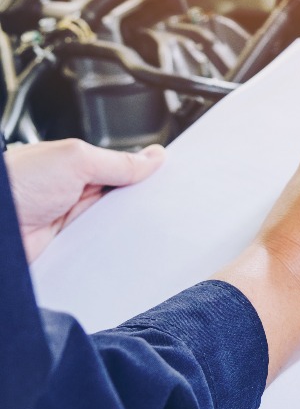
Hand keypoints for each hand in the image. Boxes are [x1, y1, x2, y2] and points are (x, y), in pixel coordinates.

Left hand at [7, 139, 166, 262]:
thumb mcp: (75, 159)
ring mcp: (71, 224)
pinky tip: (125, 249)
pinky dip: (112, 252)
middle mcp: (75, 194)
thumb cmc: (13, 184)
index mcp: (78, 167)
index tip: (175, 178)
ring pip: (115, 227)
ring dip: (127, 229)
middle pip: (124, 199)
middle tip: (168, 204)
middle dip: (143, 202)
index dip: (149, 173)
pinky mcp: (68, 251)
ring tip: (149, 228)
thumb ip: (117, 161)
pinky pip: (99, 251)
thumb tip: (153, 157)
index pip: (124, 169)